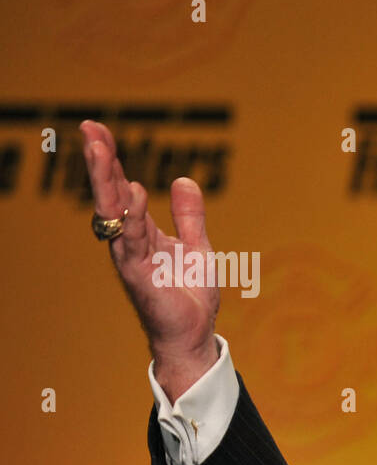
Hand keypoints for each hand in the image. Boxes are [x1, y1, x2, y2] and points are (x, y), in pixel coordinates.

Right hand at [81, 119, 219, 400]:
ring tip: (99, 150)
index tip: (97, 129)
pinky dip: (132, 217)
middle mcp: (131, 241)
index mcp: (143, 232)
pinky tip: (131, 193)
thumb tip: (184, 179)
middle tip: (90, 129)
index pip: (121, 189)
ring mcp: (131, 258)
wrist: (195, 335)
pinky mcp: (139, 276)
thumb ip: (189, 216)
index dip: (110, 161)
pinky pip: (133, 241)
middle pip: (110, 195)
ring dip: (106, 182)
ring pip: (113, 214)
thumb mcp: (197, 246)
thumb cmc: (191, 296)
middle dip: (100, 162)